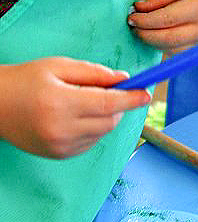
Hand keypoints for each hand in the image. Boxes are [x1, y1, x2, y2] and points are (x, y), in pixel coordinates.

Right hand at [0, 57, 150, 158]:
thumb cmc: (27, 80)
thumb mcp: (59, 66)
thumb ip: (94, 73)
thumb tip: (125, 80)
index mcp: (60, 103)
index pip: (108, 104)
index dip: (131, 99)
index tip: (147, 94)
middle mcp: (61, 129)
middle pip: (110, 120)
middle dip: (118, 106)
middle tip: (109, 90)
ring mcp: (60, 147)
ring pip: (102, 132)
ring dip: (106, 117)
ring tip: (84, 102)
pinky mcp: (59, 155)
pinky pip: (91, 142)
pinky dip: (93, 129)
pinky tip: (75, 117)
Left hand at [128, 0, 197, 50]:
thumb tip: (139, 9)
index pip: (167, 19)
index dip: (145, 20)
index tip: (131, 16)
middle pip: (169, 39)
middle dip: (146, 35)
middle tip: (132, 26)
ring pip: (173, 49)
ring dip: (154, 42)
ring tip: (141, 29)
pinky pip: (181, 51)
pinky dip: (165, 45)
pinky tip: (155, 34)